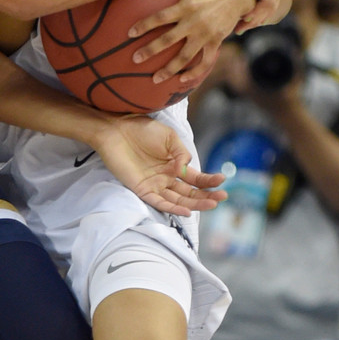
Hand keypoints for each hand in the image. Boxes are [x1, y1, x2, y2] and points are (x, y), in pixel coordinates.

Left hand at [92, 113, 226, 216]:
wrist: (116, 129)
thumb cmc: (141, 129)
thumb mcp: (169, 137)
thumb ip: (182, 153)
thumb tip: (187, 169)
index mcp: (174, 164)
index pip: (195, 178)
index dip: (209, 181)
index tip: (222, 180)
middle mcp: (166, 177)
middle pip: (189, 192)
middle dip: (207, 196)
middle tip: (222, 198)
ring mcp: (155, 185)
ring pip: (178, 200)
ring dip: (195, 204)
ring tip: (211, 205)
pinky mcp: (142, 189)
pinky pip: (159, 203)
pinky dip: (173, 208)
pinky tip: (187, 210)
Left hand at [127, 0, 255, 83]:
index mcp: (185, 6)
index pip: (160, 17)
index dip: (144, 25)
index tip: (129, 33)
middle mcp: (194, 22)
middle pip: (168, 40)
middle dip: (150, 50)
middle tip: (135, 59)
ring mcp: (206, 34)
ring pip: (185, 56)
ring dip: (169, 69)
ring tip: (155, 79)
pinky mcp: (216, 42)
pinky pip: (205, 61)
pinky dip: (195, 72)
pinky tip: (182, 79)